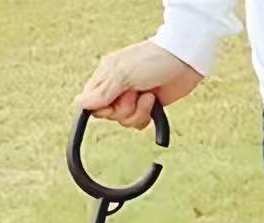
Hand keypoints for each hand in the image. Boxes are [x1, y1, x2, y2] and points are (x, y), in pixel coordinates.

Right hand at [76, 41, 202, 128]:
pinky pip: (138, 123)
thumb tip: (79, 105)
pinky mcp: (147, 106)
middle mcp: (117, 87)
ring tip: (148, 96)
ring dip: (138, 112)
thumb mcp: (122, 74)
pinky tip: (153, 102)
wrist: (184, 60)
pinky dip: (146, 115)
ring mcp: (132, 97)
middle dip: (123, 109)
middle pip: (109, 115)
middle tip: (134, 94)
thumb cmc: (153, 59)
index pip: (91, 103)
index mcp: (106, 75)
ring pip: (124, 120)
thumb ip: (101, 92)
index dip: (101, 108)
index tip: (112, 101)